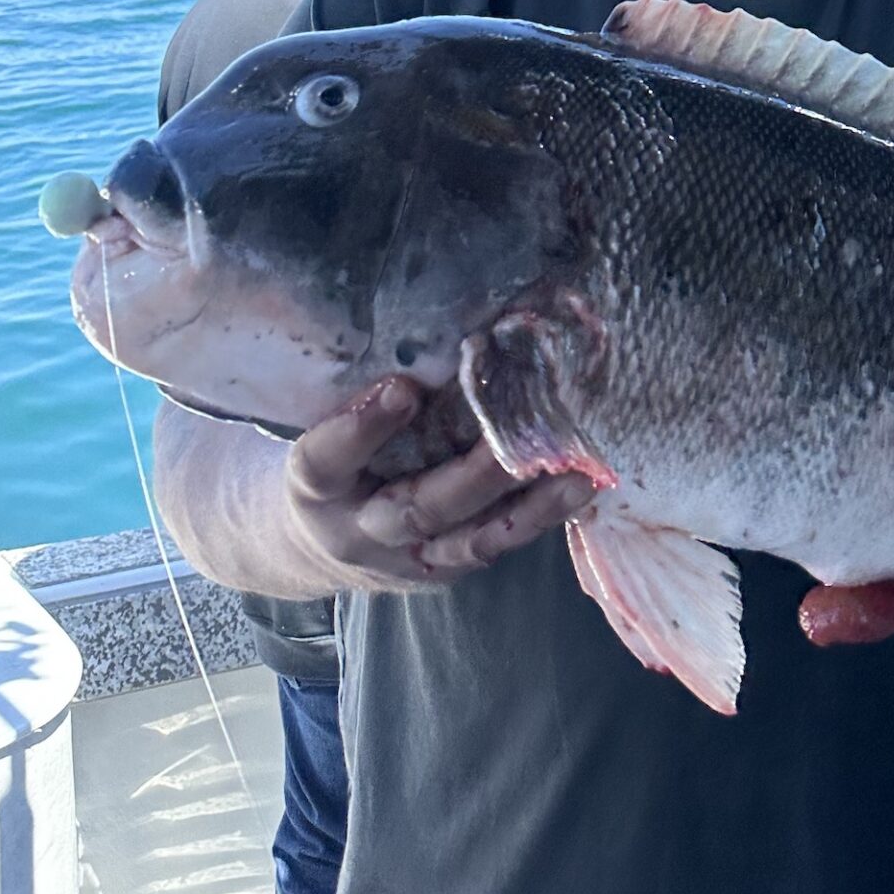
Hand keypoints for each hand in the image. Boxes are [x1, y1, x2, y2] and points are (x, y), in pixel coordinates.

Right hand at [285, 377, 597, 592]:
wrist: (318, 545)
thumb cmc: (333, 460)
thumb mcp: (320, 426)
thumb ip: (359, 393)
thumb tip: (428, 324)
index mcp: (314, 486)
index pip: (326, 460)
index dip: (362, 427)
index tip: (402, 386)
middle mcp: (361, 531)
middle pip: (416, 510)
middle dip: (472, 475)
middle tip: (518, 437)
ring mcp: (409, 559)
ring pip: (471, 540)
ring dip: (529, 508)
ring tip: (578, 475)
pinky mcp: (446, 569)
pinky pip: (495, 545)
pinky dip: (539, 517)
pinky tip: (579, 487)